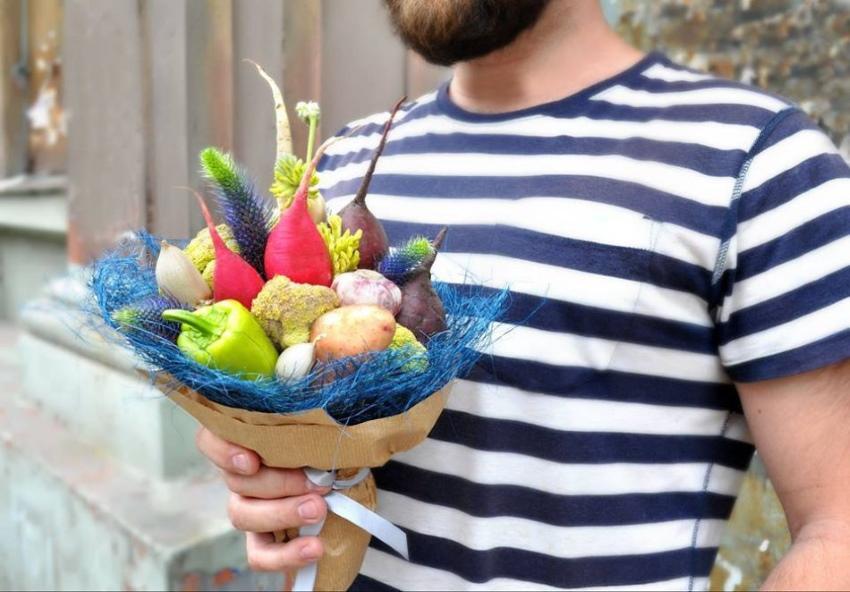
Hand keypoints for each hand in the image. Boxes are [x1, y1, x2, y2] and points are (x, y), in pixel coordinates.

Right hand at [196, 427, 328, 571]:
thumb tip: (322, 429)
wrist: (349, 482)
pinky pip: (260, 555)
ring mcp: (250, 509)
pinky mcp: (264, 542)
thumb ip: (310, 428)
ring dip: (282, 514)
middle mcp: (241, 476)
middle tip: (317, 483)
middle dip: (279, 484)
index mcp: (248, 441)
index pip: (210, 440)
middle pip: (236, 482)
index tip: (252, 461)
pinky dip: (285, 555)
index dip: (223, 452)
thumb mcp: (322, 432)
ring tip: (317, 510)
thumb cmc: (332, 448)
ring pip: (242, 515)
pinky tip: (313, 548)